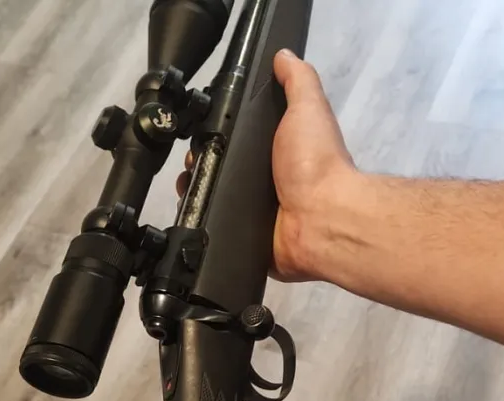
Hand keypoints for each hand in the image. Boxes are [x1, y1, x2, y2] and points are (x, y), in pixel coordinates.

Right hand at [177, 49, 356, 281]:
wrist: (322, 217)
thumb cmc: (315, 162)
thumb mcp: (308, 108)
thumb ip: (297, 80)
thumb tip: (283, 55)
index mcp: (278, 153)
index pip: (238, 139)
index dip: (216, 133)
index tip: (196, 129)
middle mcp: (268, 183)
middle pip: (223, 170)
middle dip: (200, 164)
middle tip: (186, 162)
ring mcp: (258, 214)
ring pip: (216, 200)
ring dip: (196, 194)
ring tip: (181, 188)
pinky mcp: (250, 241)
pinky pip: (221, 232)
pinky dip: (205, 226)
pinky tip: (190, 217)